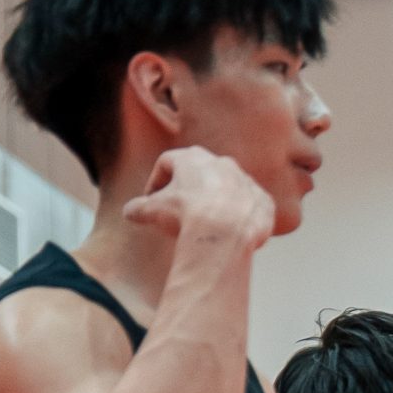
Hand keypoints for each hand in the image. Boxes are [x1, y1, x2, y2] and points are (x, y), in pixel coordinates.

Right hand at [125, 146, 274, 249]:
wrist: (225, 232)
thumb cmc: (186, 215)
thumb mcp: (152, 211)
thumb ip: (138, 208)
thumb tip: (129, 212)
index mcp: (192, 158)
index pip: (167, 163)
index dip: (156, 181)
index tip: (151, 200)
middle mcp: (222, 163)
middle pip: (200, 173)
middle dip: (189, 191)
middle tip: (180, 212)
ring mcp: (245, 181)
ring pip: (228, 189)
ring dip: (217, 203)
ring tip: (207, 225)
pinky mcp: (263, 202)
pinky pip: (251, 207)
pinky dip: (241, 218)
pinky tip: (231, 234)